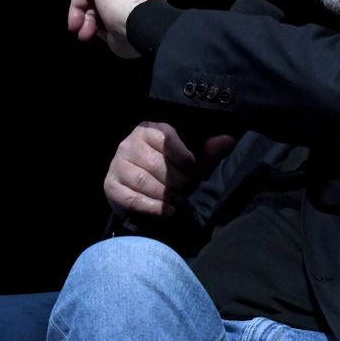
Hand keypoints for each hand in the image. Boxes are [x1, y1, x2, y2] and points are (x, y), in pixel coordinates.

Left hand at [67, 0, 165, 57]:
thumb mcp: (128, 30)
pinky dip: (76, 8)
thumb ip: (113, 22)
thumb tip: (95, 24)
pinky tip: (79, 22)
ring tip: (84, 33)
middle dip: (94, 14)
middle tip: (88, 34)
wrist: (146, 26)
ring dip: (86, 16)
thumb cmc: (141, 34)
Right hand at [103, 121, 237, 218]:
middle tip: (187, 190)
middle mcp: (129, 143)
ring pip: (144, 181)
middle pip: (157, 164)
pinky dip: (153, 207)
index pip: (168, 139)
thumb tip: (229, 141)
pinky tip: (168, 211)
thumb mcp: (190, 160)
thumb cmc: (169, 169)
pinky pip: (132, 198)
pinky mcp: (111, 186)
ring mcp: (117, 164)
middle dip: (178, 181)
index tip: (195, 173)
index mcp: (149, 129)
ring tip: (179, 201)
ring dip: (166, 195)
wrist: (141, 189)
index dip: (186, 160)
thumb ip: (208, 152)